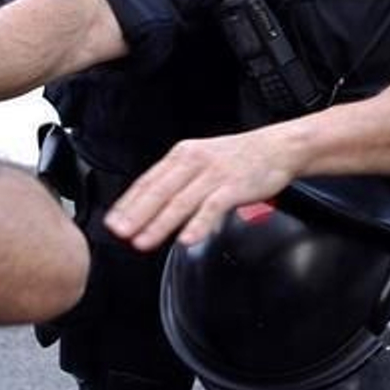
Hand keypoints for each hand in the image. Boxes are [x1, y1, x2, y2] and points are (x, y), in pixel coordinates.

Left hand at [104, 130, 296, 251]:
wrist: (277, 147)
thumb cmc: (239, 158)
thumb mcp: (202, 160)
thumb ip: (178, 181)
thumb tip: (152, 205)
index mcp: (183, 155)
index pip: (148, 180)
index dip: (128, 203)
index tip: (112, 221)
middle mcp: (194, 161)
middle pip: (159, 191)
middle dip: (136, 215)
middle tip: (120, 233)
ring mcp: (214, 174)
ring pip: (180, 201)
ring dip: (159, 224)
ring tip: (143, 242)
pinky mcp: (234, 186)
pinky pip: (212, 207)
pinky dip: (198, 224)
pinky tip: (186, 239)